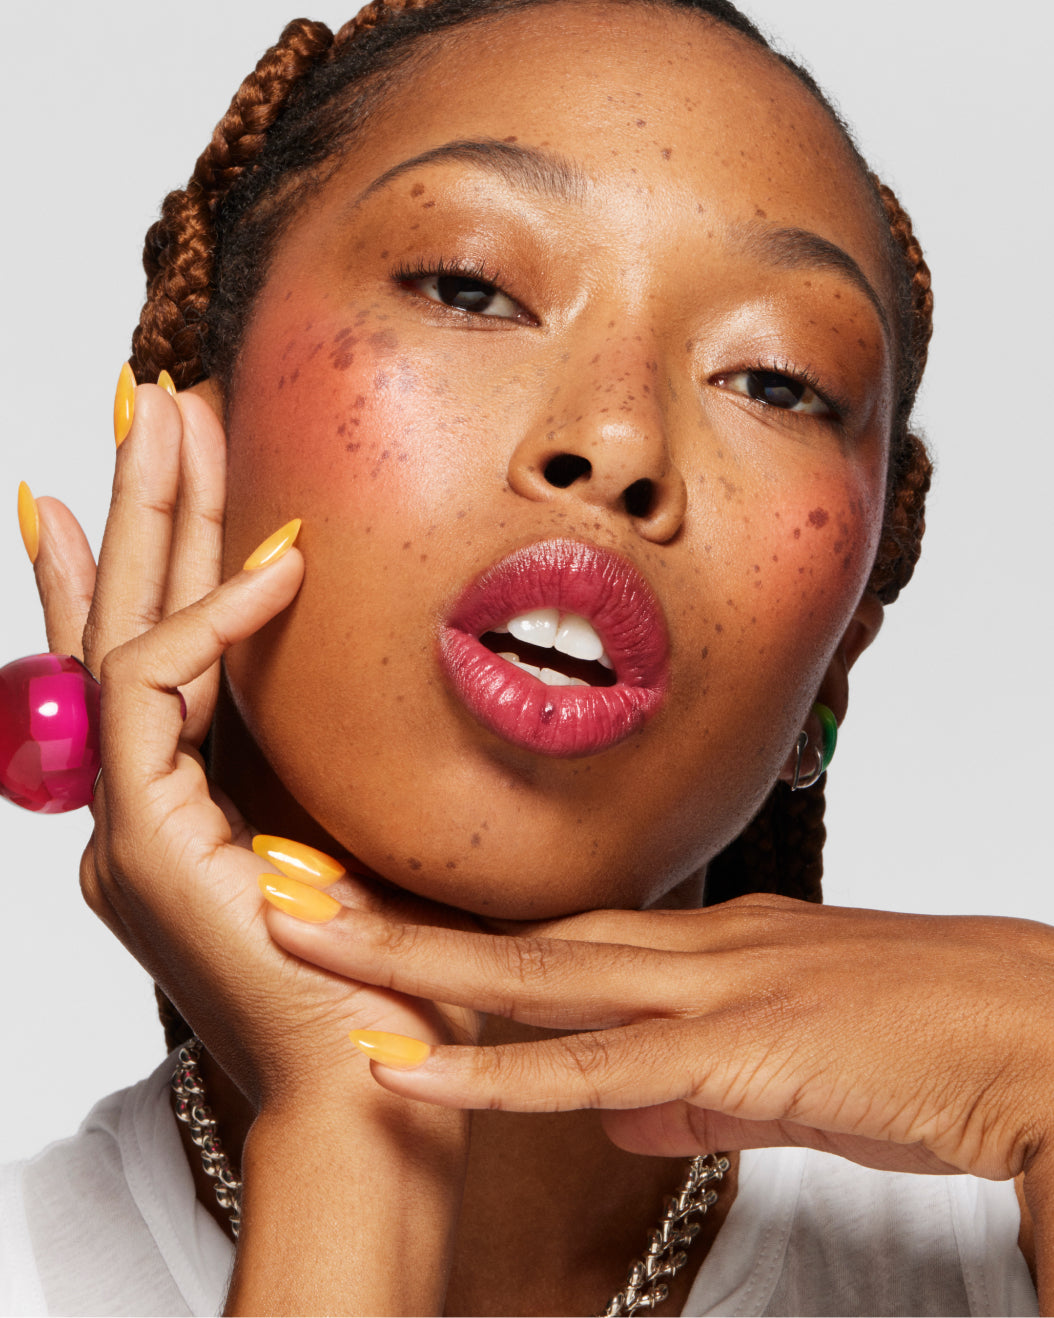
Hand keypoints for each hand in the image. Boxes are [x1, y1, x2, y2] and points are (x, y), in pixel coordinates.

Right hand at [28, 377, 471, 1114]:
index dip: (154, 553)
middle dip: (143, 503)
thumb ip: (328, 744)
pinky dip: (211, 622)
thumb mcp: (358, 821)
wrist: (377, 1085)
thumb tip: (354, 656)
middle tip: (154, 399)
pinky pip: (158, 697)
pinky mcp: (142, 845)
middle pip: (128, 619)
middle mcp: (139, 803)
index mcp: (186, 799)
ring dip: (152, 518)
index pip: (157, 650)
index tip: (174, 465)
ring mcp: (128, 823)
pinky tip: (275, 561)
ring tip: (168, 415)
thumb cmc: (384, 969)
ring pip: (123, 636)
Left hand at [264, 890, 1053, 1182]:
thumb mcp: (792, 1069)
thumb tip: (620, 1110)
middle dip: (398, 919)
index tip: (374, 920)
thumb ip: (698, 1086)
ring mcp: (711, 990)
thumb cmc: (926, 1044)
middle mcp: (694, 949)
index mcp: (708, 950)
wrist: (1034, 1031)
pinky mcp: (740, 1049)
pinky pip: (594, 1068)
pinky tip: (415, 1073)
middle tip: (292, 889)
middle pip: (519, 934)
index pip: (556, 936)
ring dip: (413, 966)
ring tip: (306, 939)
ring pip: (534, 977)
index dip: (459, 933)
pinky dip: (496, 1074)